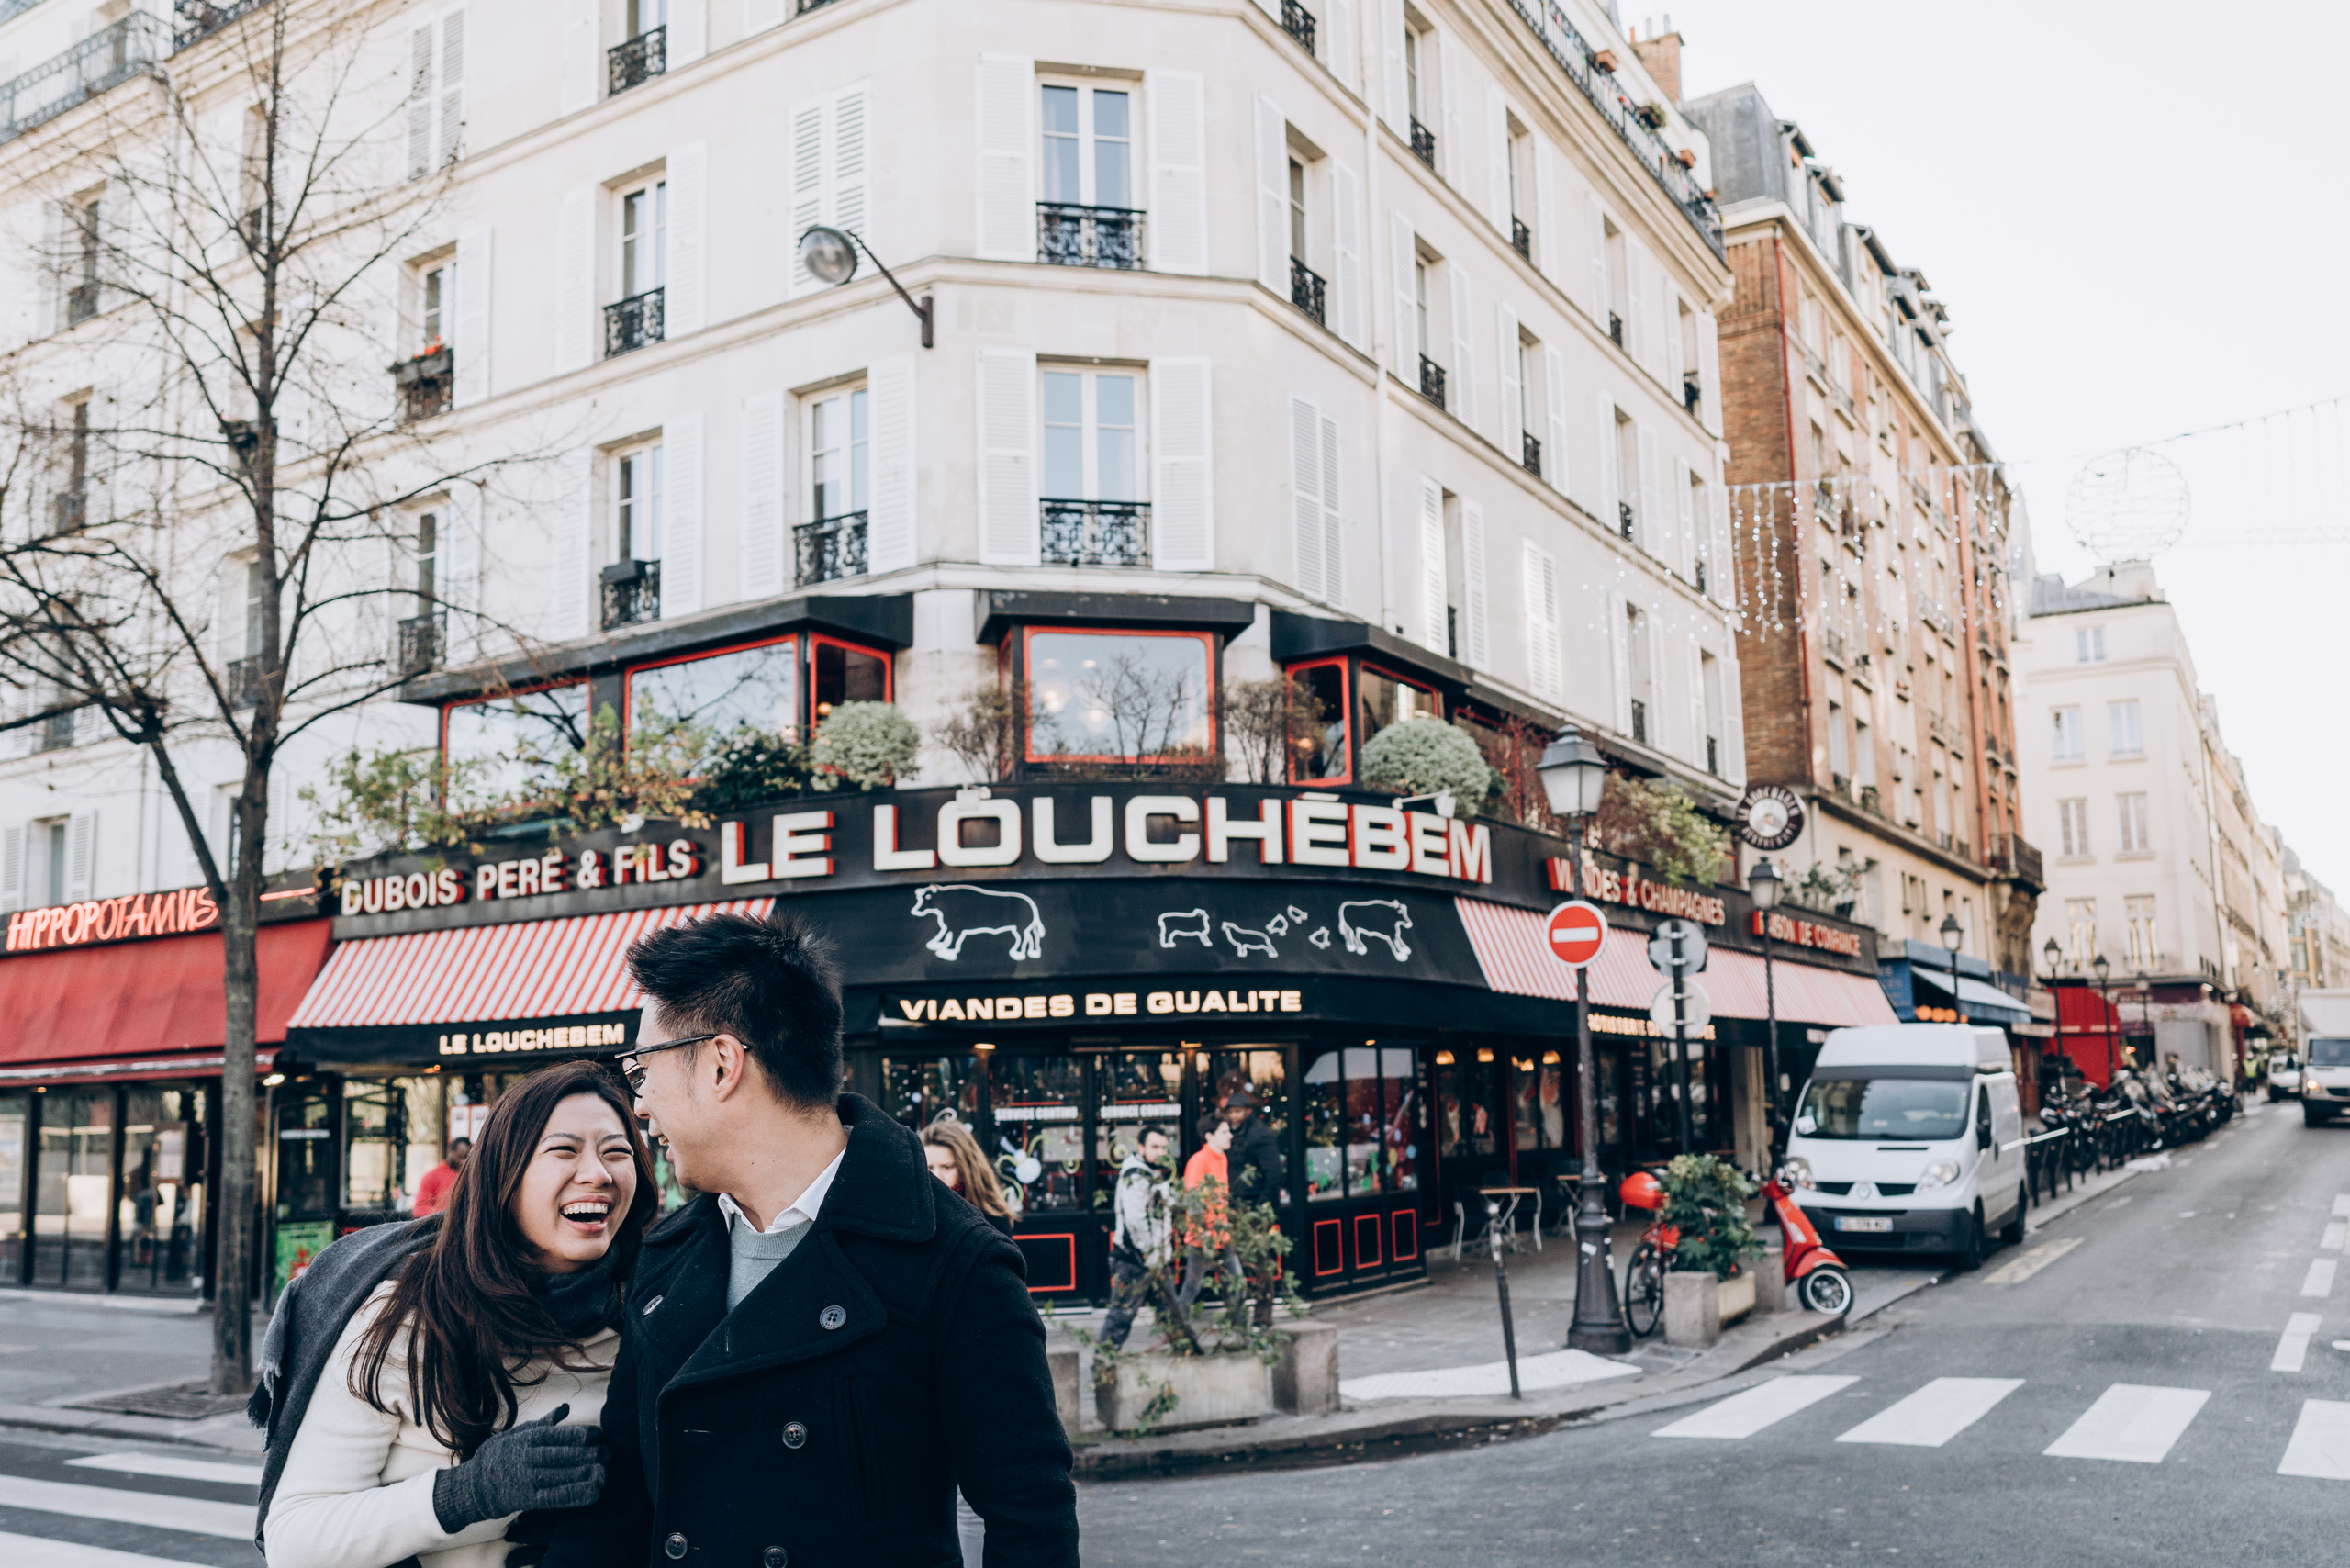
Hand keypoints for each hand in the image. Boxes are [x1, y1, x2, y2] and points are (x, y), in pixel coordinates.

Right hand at [432, 1405, 605, 1533]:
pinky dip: (578, 1494)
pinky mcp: (528, 1500)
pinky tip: (594, 1491)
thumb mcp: (517, 1433)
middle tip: (609, 1453)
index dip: (583, 1435)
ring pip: (564, 1475)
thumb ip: (544, 1423)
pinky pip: (557, 1497)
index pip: (561, 1434)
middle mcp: (529, 1457)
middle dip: (591, 1454)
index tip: (599, 1435)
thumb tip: (566, 1407)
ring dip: (588, 1473)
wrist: (472, 1486)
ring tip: (606, 1471)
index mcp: (529, 1438)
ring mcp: (528, 1479)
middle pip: (566, 1455)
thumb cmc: (499, 1456)